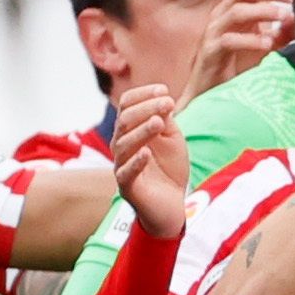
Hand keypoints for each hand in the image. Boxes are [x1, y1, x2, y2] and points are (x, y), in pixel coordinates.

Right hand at [109, 81, 191, 237]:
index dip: (143, 95)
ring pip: (124, 144)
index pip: (127, 105)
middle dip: (146, 108)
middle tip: (168, 103)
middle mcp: (121, 145)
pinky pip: (125, 173)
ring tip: (159, 122)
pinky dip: (136, 162)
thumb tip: (163, 99)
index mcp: (130, 130)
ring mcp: (122, 166)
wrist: (172, 204)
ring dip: (142, 131)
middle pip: (125, 121)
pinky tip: (147, 153)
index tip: (164, 89)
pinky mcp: (127, 187)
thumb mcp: (172, 139)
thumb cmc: (169, 169)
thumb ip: (166, 121)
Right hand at [183, 0, 292, 98]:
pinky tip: (268, 44)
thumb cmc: (237, 65)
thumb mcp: (265, 45)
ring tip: (285, 17)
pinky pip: (229, 40)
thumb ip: (282, 32)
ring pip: (236, 11)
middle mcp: (223, 14)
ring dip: (264, 11)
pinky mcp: (210, 51)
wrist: (210, 92)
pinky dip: (250, 40)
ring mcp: (215, 31)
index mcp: (235, 7)